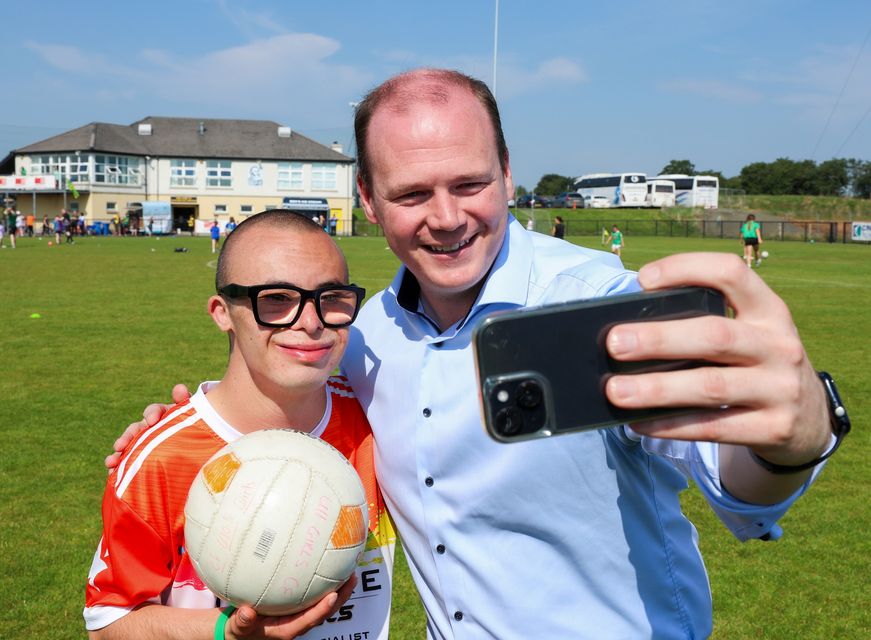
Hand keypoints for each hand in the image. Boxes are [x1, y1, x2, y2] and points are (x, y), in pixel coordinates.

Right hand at [104, 384, 191, 468]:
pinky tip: (111, 472)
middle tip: (120, 445)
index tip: (151, 421)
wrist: (202, 444)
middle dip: (127, 437)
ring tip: (110, 462)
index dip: (151, 414)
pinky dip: (119, 466)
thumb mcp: (194, 412)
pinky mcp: (142, 458)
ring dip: (119, 454)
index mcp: (164, 415)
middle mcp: (150, 428)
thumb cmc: (197, 424)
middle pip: (136, 430)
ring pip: (129, 447)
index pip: (154, 411)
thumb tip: (178, 388)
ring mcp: (145, 443)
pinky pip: (129, 462)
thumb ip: (186, 401)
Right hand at [227, 574, 356, 638]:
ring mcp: (299, 616)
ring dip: (338, 591)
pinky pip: (315, 598)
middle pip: (325, 612)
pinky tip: (329, 569)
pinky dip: (325, 586)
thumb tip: (247, 612)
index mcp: (287, 631)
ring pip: (324, 605)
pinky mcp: (297, 609)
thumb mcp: (238, 627)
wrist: (240, 633)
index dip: (322, 609)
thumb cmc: (241, 630)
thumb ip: (243, 621)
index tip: (333, 596)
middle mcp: (297, 624)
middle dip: (340, 597)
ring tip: (349, 572)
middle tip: (351, 578)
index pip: (309, 620)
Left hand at [604, 253, 829, 465]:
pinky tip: (640, 423)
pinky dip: (671, 426)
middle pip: (715, 335)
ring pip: (711, 386)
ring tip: (615, 391)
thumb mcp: (748, 335)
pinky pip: (713, 427)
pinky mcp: (774, 429)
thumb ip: (702, 325)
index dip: (687, 268)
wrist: (809, 420)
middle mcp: (779, 345)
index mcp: (769, 310)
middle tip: (614, 343)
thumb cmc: (754, 365)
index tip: (643, 279)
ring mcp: (781, 389)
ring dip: (657, 388)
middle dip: (659, 339)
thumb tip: (628, 331)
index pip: (731, 274)